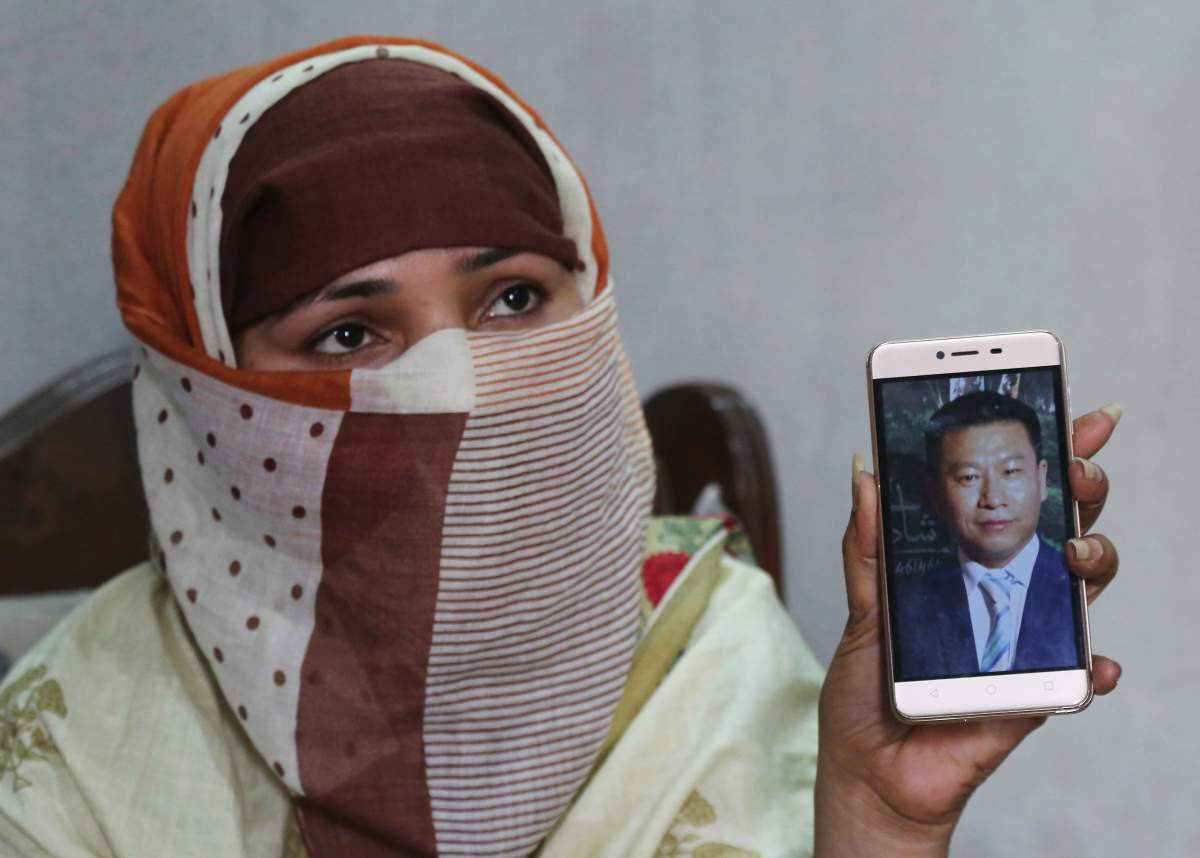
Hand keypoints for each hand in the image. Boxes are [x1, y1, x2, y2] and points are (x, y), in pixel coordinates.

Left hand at [813, 406, 1122, 856]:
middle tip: (1079, 470)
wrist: (867, 771)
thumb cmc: (866, 691)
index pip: (1020, 502)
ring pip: (1083, 594)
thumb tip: (865, 470)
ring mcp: (1024, 646)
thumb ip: (866, 545)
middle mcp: (1006, 600)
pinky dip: (1091, 670)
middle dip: (1084, 492)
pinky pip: (1075, 681)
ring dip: (1095, 562)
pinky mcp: (1029, 697)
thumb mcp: (859, 609)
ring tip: (1076, 552)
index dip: (1056, 458)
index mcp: (967, 569)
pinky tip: (1091, 663)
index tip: (1079, 412)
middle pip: (1065, 531)